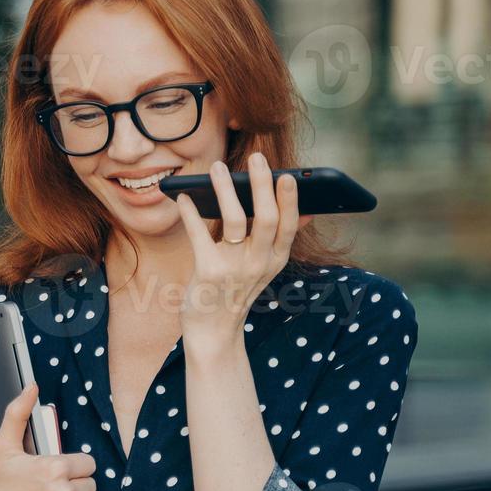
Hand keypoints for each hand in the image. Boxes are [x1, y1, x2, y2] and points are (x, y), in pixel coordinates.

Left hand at [174, 152, 311, 342]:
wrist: (213, 332)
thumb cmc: (235, 291)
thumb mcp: (264, 268)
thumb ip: (279, 241)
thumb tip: (307, 211)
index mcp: (275, 260)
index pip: (288, 226)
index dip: (291, 200)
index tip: (290, 175)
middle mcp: (259, 263)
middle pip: (266, 218)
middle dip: (262, 185)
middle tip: (256, 158)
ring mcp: (234, 268)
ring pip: (235, 221)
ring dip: (226, 191)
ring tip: (218, 168)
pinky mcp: (208, 272)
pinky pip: (199, 236)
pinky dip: (191, 214)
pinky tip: (183, 198)